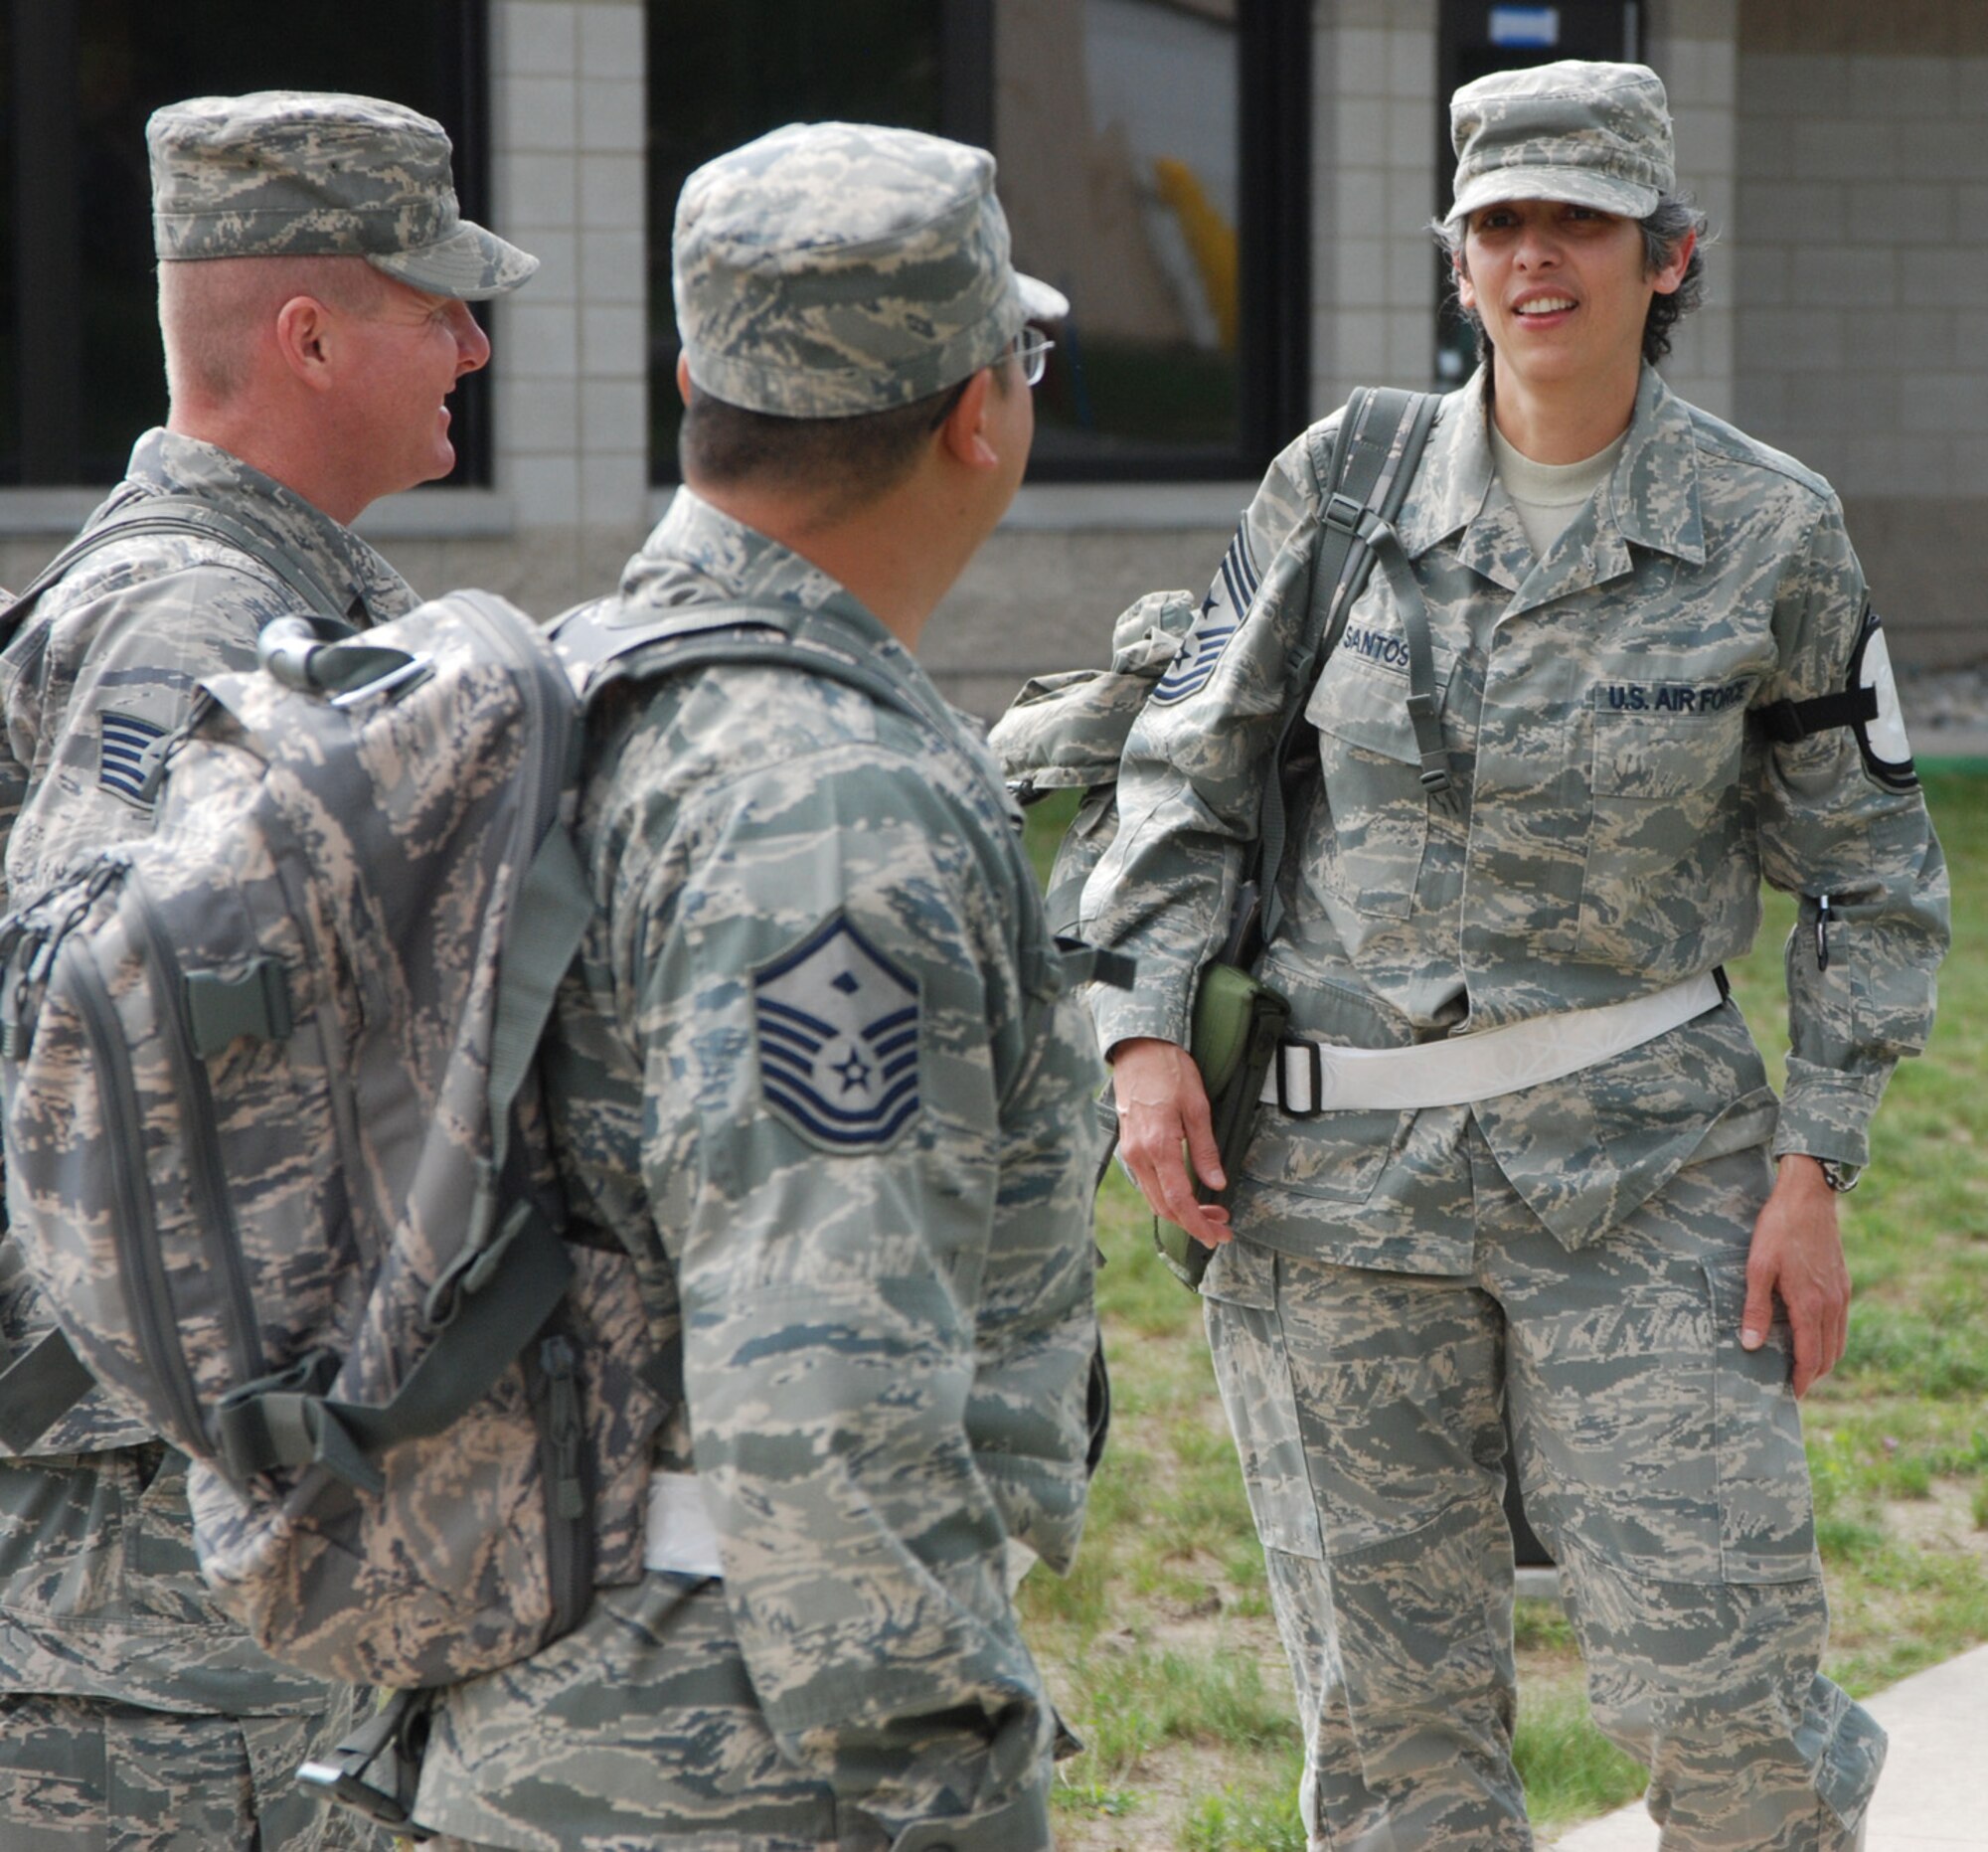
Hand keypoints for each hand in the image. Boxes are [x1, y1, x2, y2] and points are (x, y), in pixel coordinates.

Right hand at [1108, 1037, 1231, 1249]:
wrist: (1140, 1050)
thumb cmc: (1170, 1071)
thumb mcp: (1197, 1107)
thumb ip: (1205, 1149)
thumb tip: (1217, 1182)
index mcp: (1158, 1146)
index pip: (1178, 1199)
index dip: (1197, 1223)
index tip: (1215, 1235)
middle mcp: (1139, 1155)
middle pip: (1164, 1206)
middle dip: (1193, 1223)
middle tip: (1221, 1228)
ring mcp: (1131, 1152)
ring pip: (1154, 1198)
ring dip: (1181, 1212)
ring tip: (1211, 1213)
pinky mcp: (1130, 1147)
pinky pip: (1148, 1183)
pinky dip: (1168, 1196)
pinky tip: (1188, 1194)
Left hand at [1741, 1154, 1850, 1398]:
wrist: (1809, 1198)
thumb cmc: (1778, 1230)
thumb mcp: (1758, 1268)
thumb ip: (1756, 1309)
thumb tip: (1750, 1346)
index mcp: (1810, 1305)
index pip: (1811, 1358)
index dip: (1801, 1381)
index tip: (1790, 1396)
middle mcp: (1831, 1305)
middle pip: (1829, 1355)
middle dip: (1813, 1375)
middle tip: (1793, 1387)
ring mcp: (1841, 1294)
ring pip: (1838, 1341)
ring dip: (1823, 1359)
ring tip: (1802, 1369)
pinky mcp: (1842, 1283)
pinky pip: (1841, 1323)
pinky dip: (1831, 1339)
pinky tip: (1814, 1336)